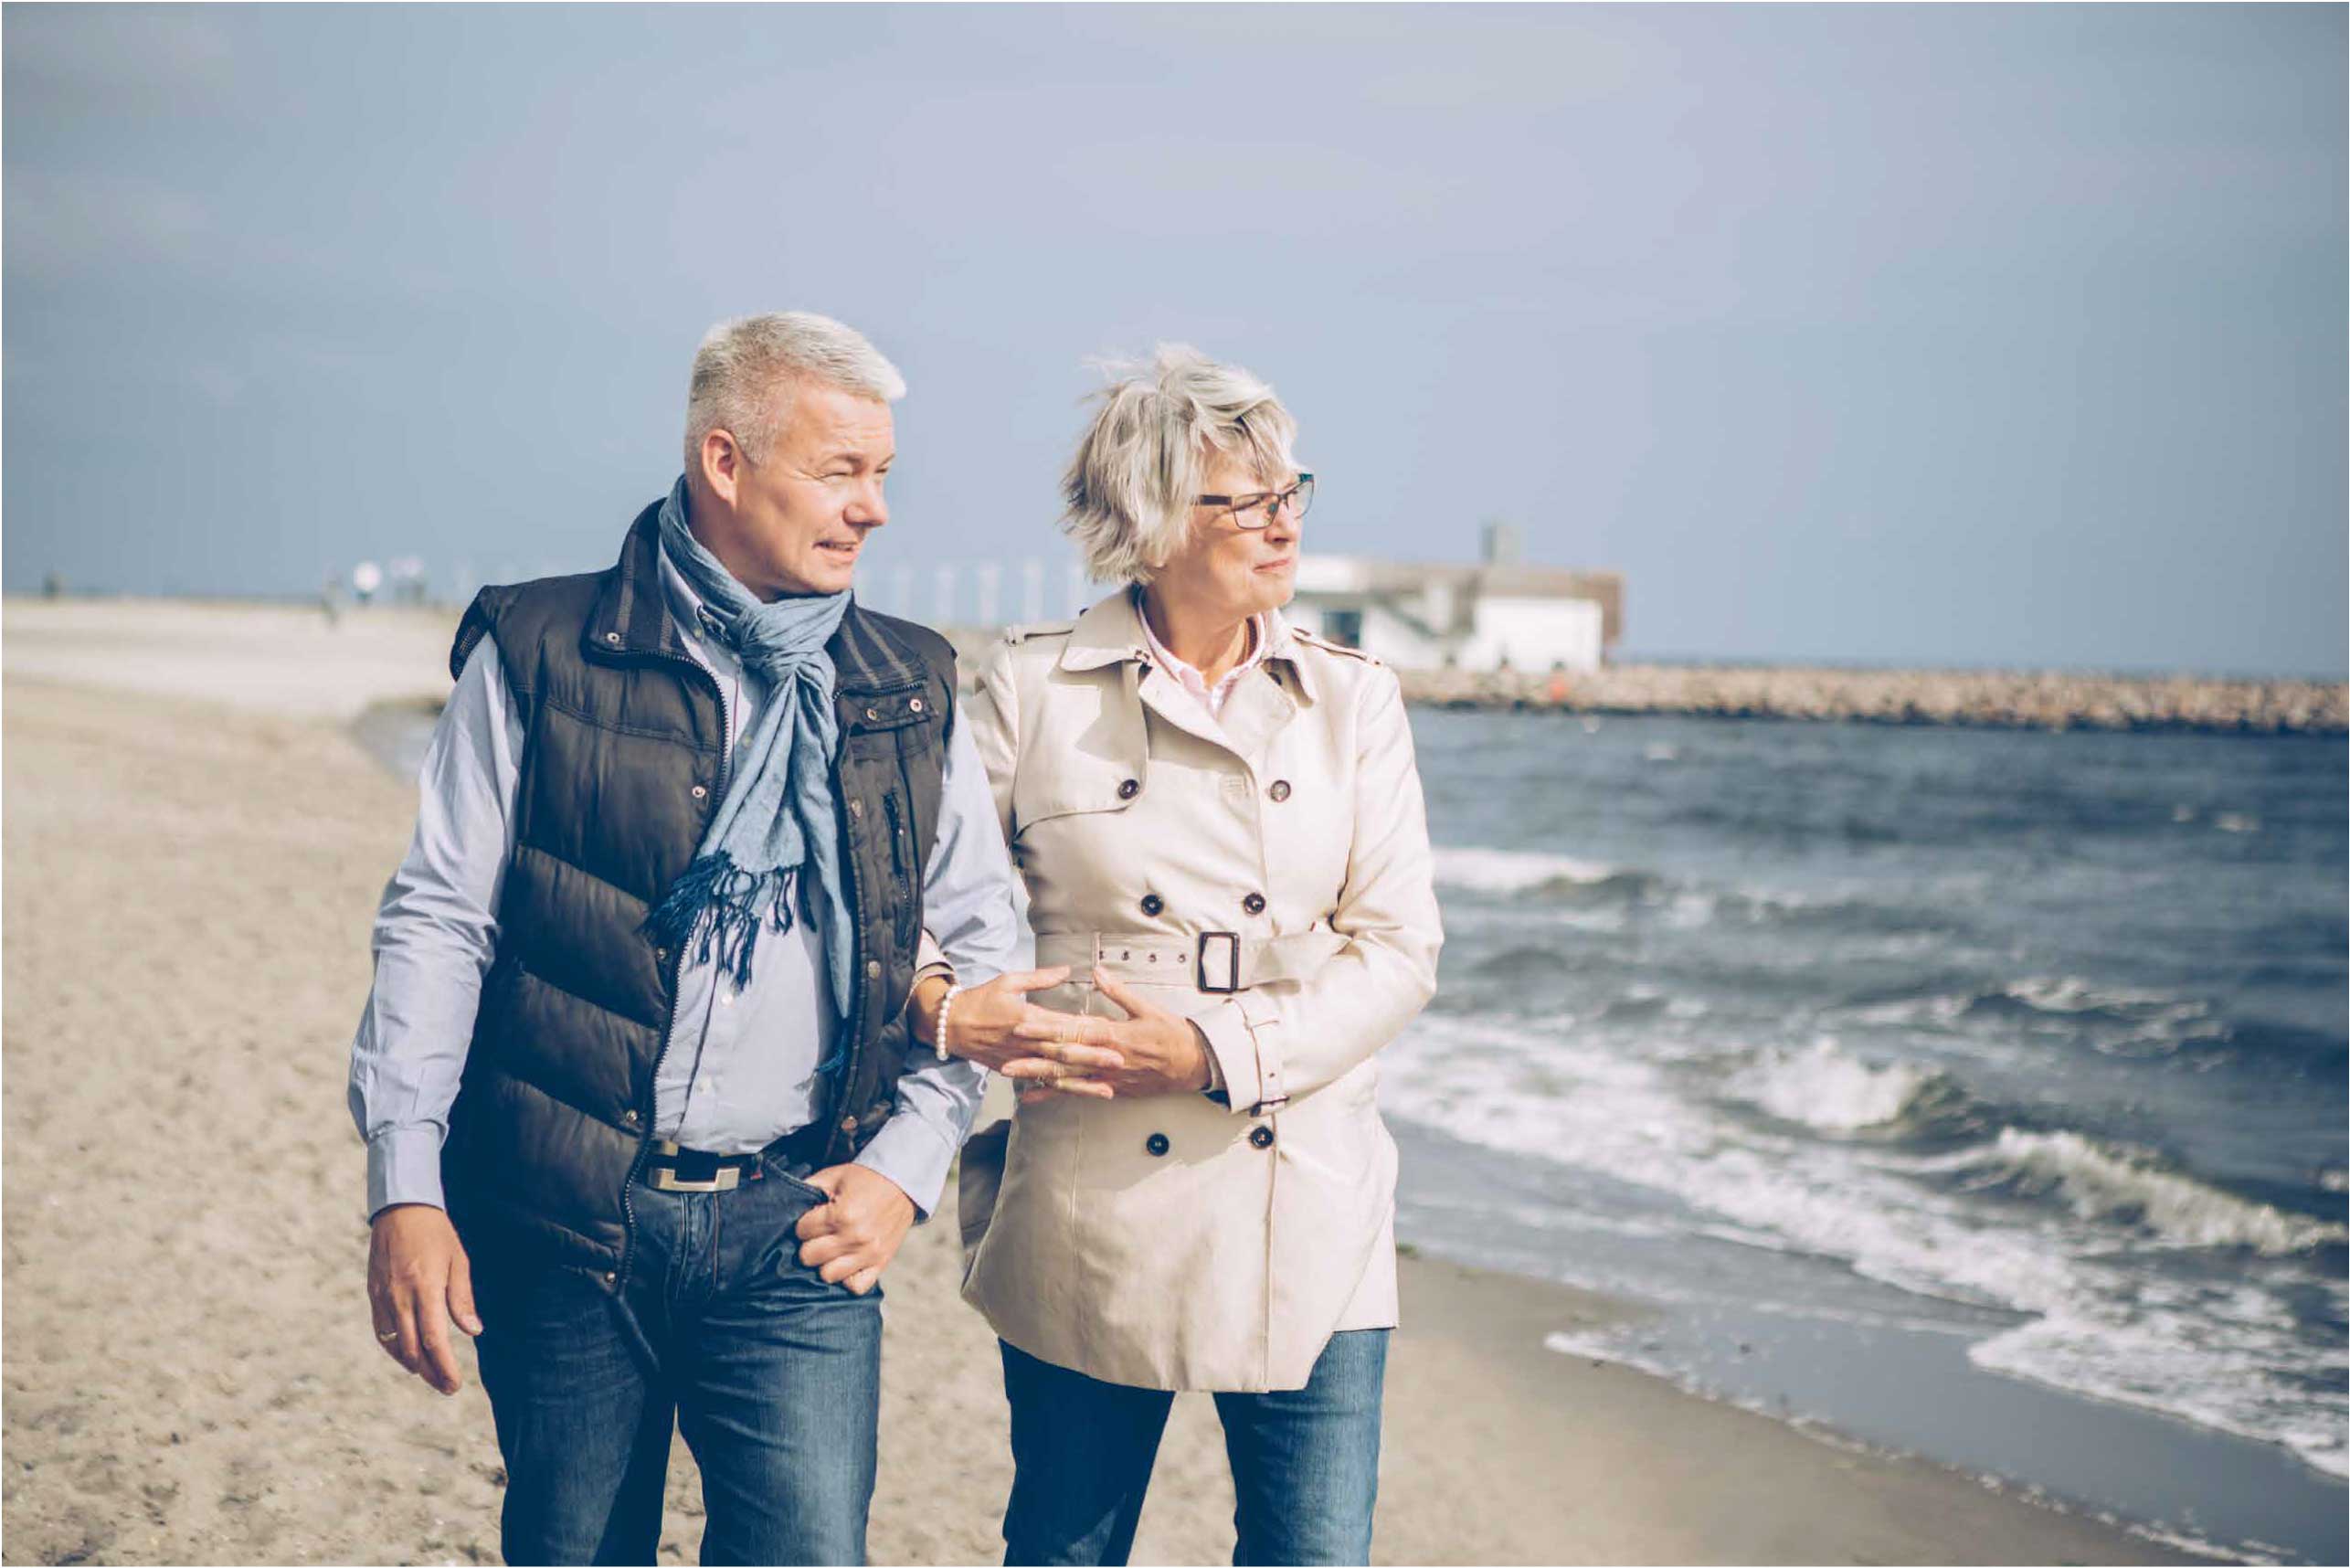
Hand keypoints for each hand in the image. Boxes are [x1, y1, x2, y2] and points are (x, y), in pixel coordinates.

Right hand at [367, 1204, 481, 1395]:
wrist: (400, 1209)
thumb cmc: (436, 1234)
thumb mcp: (458, 1261)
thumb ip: (462, 1299)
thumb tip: (473, 1331)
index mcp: (426, 1288)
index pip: (434, 1340)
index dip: (445, 1367)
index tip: (455, 1384)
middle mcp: (401, 1297)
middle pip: (413, 1349)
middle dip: (431, 1373)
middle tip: (446, 1386)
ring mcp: (383, 1297)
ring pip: (394, 1344)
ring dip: (412, 1364)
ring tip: (430, 1374)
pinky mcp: (373, 1294)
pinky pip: (381, 1330)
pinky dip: (394, 1348)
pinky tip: (407, 1355)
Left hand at [794, 1164, 915, 1294]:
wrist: (903, 1182)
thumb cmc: (864, 1178)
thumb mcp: (835, 1175)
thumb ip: (809, 1188)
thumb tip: (786, 1203)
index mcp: (841, 1214)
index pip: (801, 1231)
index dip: (804, 1223)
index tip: (813, 1217)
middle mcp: (854, 1237)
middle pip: (809, 1256)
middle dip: (810, 1243)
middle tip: (820, 1233)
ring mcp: (868, 1253)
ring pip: (827, 1275)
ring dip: (826, 1262)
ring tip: (832, 1249)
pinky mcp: (881, 1262)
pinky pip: (856, 1286)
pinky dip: (848, 1278)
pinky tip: (847, 1263)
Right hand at [916, 966, 1123, 1099]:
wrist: (950, 1026)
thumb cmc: (981, 1000)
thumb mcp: (1008, 981)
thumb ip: (1040, 978)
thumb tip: (1066, 970)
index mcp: (1028, 1018)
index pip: (1063, 1024)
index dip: (1088, 1029)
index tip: (1111, 1030)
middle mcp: (1026, 1042)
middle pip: (1064, 1053)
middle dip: (1092, 1058)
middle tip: (1119, 1061)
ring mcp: (1020, 1060)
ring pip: (1056, 1074)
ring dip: (1083, 1082)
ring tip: (1107, 1089)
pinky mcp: (1014, 1071)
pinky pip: (1041, 1083)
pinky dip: (1060, 1091)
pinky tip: (1078, 1096)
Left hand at [1015, 967, 1210, 1104]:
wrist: (1193, 1065)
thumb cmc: (1172, 1034)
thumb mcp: (1147, 1008)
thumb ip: (1118, 992)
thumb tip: (1096, 972)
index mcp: (1113, 1035)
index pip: (1073, 1031)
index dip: (1046, 1029)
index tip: (1022, 1025)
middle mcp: (1107, 1059)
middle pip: (1063, 1058)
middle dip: (1033, 1056)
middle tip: (1005, 1055)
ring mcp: (1108, 1078)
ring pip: (1067, 1079)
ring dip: (1038, 1076)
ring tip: (1011, 1075)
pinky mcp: (1111, 1090)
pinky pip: (1078, 1093)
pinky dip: (1054, 1094)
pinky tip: (1033, 1096)